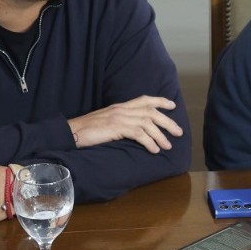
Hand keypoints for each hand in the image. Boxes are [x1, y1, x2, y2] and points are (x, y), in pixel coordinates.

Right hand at [68, 95, 182, 152]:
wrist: (72, 132)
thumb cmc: (87, 130)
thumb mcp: (106, 122)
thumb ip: (120, 122)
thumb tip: (133, 131)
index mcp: (120, 106)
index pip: (144, 99)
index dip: (160, 101)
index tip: (172, 105)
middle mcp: (122, 109)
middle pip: (151, 111)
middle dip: (167, 121)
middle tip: (178, 132)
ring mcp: (119, 117)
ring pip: (148, 123)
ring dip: (160, 135)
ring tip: (168, 146)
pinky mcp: (116, 127)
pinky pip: (139, 134)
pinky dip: (150, 142)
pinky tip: (155, 150)